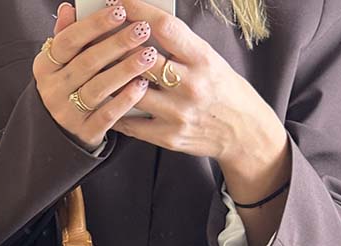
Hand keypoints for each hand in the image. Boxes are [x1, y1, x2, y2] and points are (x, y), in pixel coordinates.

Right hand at [32, 1, 160, 151]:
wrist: (59, 132)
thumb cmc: (67, 87)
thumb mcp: (60, 62)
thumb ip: (66, 35)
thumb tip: (68, 9)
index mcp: (45, 67)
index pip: (68, 41)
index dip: (95, 25)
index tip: (120, 11)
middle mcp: (53, 91)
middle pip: (87, 63)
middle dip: (117, 44)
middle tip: (142, 29)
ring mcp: (68, 114)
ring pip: (98, 88)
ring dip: (125, 70)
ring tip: (148, 55)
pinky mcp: (84, 132)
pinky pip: (107, 115)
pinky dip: (125, 100)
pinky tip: (142, 85)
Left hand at [109, 1, 289, 202]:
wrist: (243, 132)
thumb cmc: (223, 90)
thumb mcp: (209, 59)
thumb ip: (180, 45)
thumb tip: (144, 24)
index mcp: (202, 58)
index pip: (165, 27)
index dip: (138, 10)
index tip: (120, 1)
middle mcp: (191, 85)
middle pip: (143, 58)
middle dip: (117, 44)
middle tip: (98, 35)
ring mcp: (178, 113)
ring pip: (132, 91)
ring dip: (112, 78)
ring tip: (97, 68)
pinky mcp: (169, 137)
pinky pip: (132, 123)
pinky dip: (115, 110)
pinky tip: (105, 101)